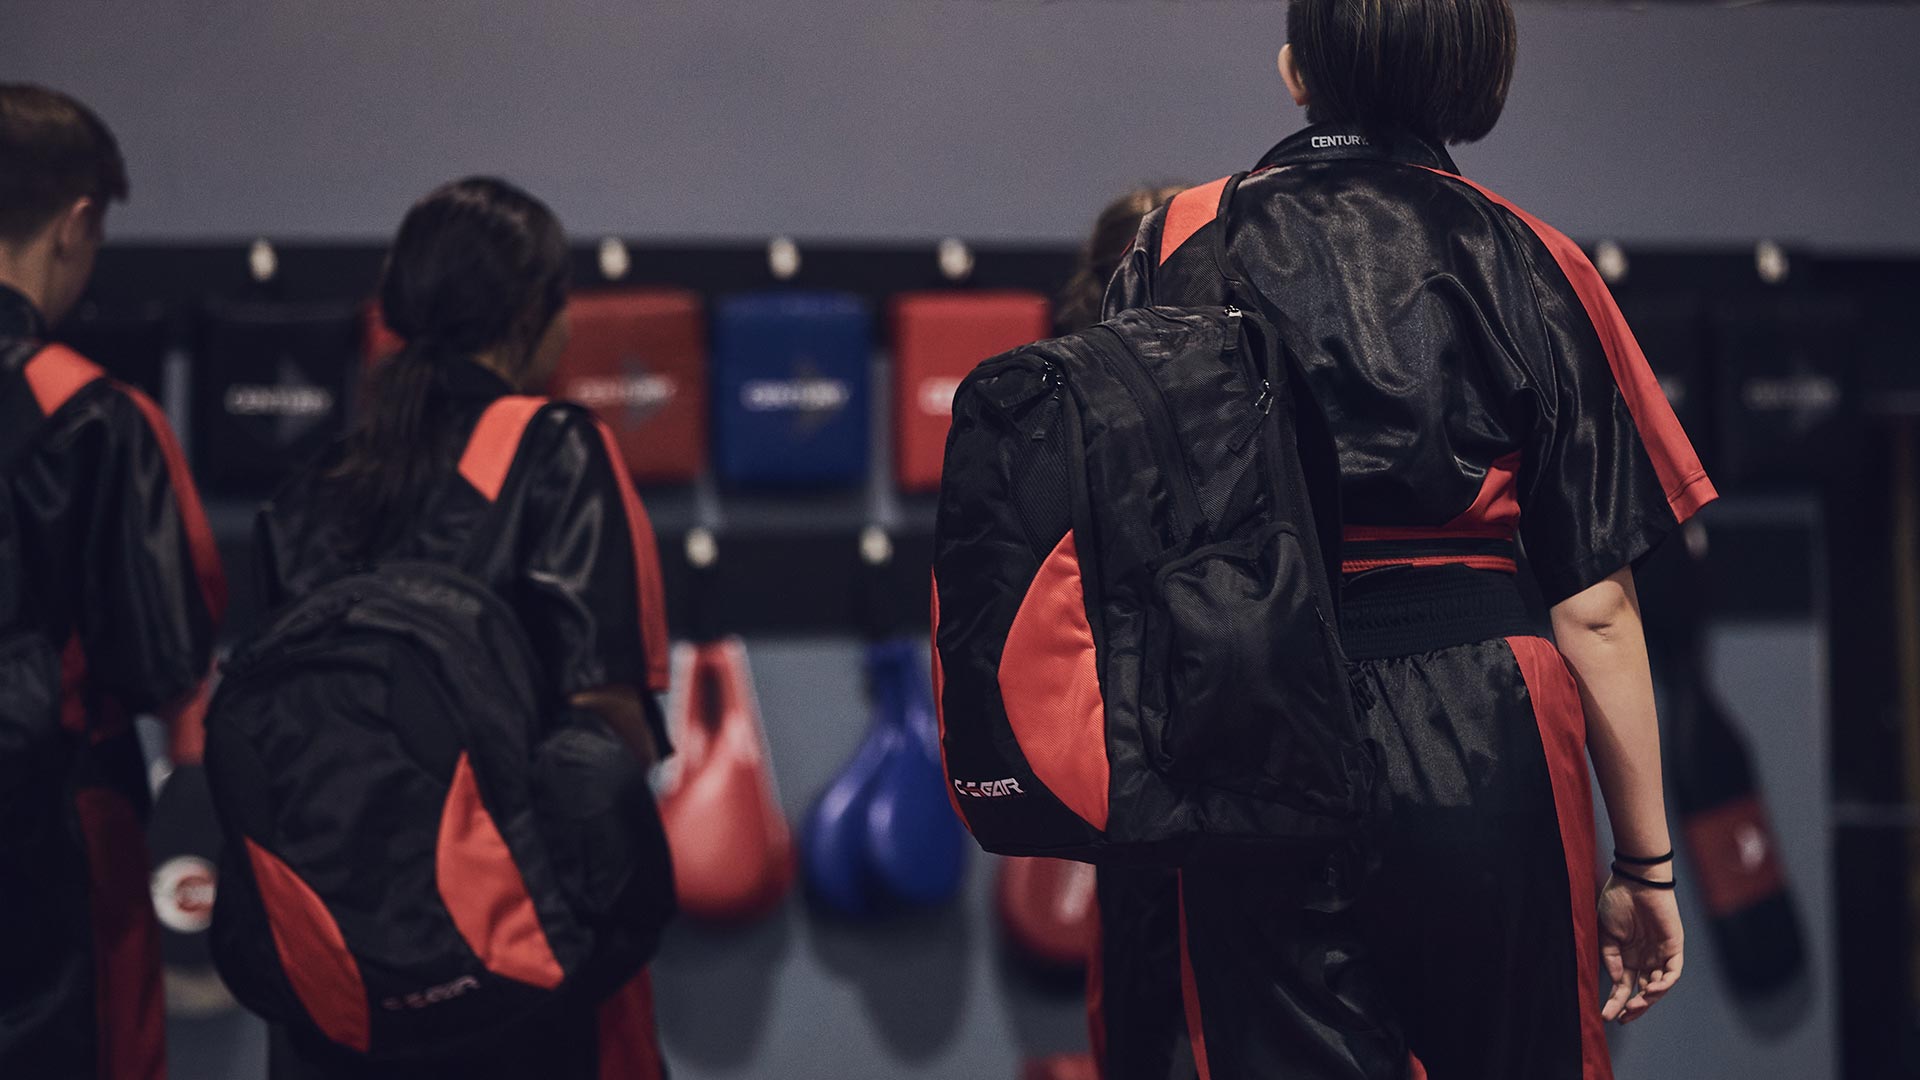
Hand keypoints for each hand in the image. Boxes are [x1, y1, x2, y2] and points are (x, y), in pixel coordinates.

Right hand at [1597, 873, 1683, 1023]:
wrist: (1635, 881)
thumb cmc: (1617, 902)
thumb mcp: (1606, 933)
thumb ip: (1611, 958)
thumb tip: (1618, 982)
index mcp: (1627, 957)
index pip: (1624, 986)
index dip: (1616, 1001)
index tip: (1607, 1015)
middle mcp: (1644, 959)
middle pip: (1643, 992)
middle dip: (1634, 1007)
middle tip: (1623, 1018)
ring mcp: (1660, 955)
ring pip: (1658, 986)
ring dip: (1648, 999)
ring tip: (1635, 1005)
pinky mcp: (1674, 948)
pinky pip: (1672, 972)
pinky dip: (1665, 983)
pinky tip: (1652, 991)